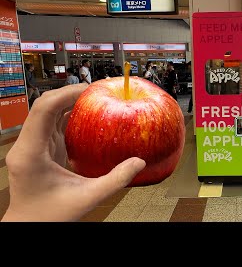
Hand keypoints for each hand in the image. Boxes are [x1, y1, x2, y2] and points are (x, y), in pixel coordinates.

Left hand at [1, 83, 145, 221]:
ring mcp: (32, 145)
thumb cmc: (50, 216)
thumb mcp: (86, 199)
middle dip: (71, 93)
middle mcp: (28, 144)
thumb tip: (139, 163)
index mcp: (30, 153)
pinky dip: (70, 114)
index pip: (44, 109)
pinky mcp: (40, 148)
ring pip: (48, 111)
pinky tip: (89, 115)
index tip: (90, 90)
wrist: (29, 225)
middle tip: (98, 91)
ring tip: (96, 98)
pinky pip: (54, 122)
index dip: (67, 94)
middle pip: (45, 105)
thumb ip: (115, 181)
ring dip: (70, 102)